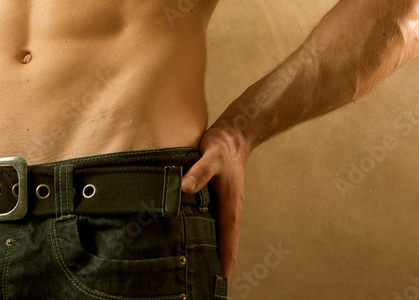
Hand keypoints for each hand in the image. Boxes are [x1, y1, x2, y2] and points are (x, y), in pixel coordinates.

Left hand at [180, 125, 246, 281]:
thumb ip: (199, 171)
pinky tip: (194, 241)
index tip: (219, 284)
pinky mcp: (217, 199)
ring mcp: (224, 206)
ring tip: (199, 273)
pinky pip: (213, 224)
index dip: (224, 264)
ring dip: (213, 253)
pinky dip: (207, 237)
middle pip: (225, 246)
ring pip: (218, 236)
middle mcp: (230, 211)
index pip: (228, 243)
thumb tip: (185, 187)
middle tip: (205, 286)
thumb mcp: (210, 155)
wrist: (233, 134)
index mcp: (231, 207)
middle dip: (218, 266)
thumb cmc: (222, 146)